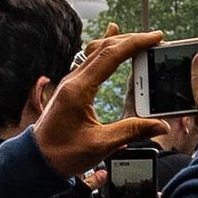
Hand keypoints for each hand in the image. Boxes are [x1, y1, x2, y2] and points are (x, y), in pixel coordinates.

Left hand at [32, 25, 168, 176]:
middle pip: (103, 49)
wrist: (37, 160)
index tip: (155, 38)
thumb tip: (161, 125)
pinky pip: (89, 61)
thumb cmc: (63, 153)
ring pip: (95, 52)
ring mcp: (70, 84)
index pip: (110, 57)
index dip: (135, 44)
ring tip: (137, 38)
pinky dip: (104, 50)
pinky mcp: (71, 89)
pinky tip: (108, 42)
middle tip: (155, 38)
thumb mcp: (101, 145)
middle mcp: (72, 81)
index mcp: (78, 90)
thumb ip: (133, 132)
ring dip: (118, 43)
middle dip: (130, 40)